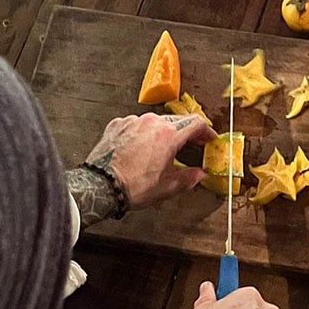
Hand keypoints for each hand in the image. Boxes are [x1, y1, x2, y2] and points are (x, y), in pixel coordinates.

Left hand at [84, 113, 215, 209]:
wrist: (100, 185)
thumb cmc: (132, 186)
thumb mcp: (167, 187)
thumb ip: (188, 178)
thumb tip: (199, 175)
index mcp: (168, 135)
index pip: (196, 123)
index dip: (206, 131)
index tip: (208, 138)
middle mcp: (151, 123)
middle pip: (177, 121)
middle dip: (186, 133)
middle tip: (191, 144)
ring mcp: (132, 122)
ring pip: (155, 122)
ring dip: (163, 133)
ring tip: (163, 149)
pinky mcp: (117, 125)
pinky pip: (136, 125)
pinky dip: (142, 134)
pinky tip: (141, 148)